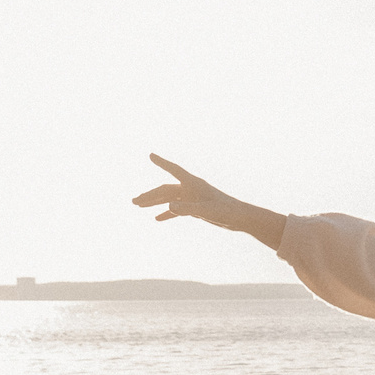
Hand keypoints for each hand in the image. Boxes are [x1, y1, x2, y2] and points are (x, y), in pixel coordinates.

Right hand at [131, 154, 287, 249]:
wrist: (241, 219)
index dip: (162, 162)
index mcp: (194, 184)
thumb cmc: (227, 212)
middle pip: (165, 188)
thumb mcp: (206, 211)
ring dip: (154, 202)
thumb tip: (167, 206)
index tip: (150, 155)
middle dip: (149, 195)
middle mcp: (191, 188)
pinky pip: (177, 209)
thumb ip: (187, 209)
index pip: (174, 170)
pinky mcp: (196, 208)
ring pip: (168, 198)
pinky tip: (157, 219)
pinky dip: (167, 213)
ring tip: (138, 205)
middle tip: (134, 201)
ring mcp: (192, 198)